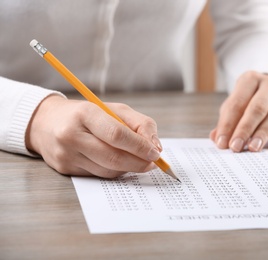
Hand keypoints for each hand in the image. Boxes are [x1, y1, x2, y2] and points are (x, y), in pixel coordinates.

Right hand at [26, 95, 162, 177]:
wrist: (46, 123)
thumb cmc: (86, 115)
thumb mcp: (114, 109)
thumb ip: (139, 124)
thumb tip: (155, 147)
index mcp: (85, 114)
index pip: (117, 135)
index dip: (140, 146)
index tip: (155, 153)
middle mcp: (72, 135)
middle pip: (113, 157)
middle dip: (138, 162)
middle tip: (153, 163)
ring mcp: (66, 154)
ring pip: (107, 170)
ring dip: (128, 168)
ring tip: (138, 161)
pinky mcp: (65, 169)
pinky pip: (98, 175)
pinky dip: (114, 171)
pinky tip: (119, 163)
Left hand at [210, 71, 267, 151]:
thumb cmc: (249, 100)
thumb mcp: (234, 105)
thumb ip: (225, 121)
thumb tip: (216, 138)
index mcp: (250, 79)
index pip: (237, 103)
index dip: (228, 124)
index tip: (222, 142)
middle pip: (257, 108)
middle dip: (245, 129)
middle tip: (236, 147)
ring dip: (262, 134)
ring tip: (253, 148)